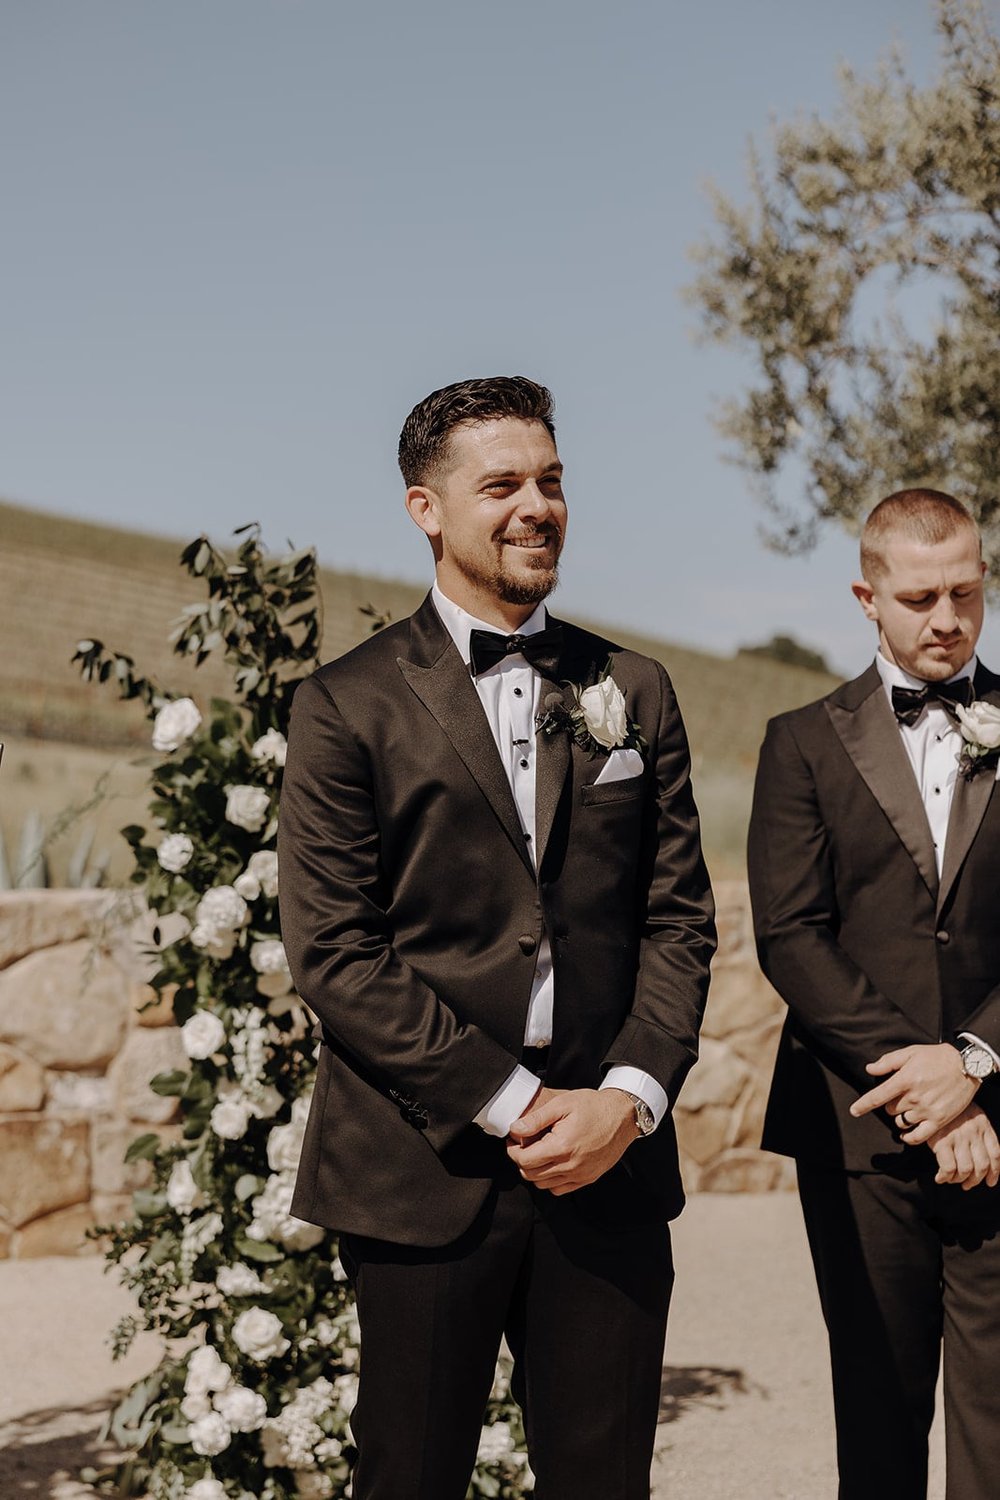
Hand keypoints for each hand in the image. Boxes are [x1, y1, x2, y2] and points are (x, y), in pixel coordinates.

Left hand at [506, 1088, 637, 1195]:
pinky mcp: (588, 1178)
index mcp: (562, 1147)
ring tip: (537, 1153)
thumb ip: (536, 1119)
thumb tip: (515, 1129)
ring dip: (535, 1172)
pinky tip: (552, 1163)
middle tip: (521, 1145)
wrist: (624, 1116)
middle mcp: (571, 1166)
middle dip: (521, 1161)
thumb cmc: (594, 1106)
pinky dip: (551, 1180)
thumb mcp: (562, 1104)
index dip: (512, 1151)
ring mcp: (581, 1175)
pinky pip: (560, 1189)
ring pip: (543, 1185)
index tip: (513, 1140)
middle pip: (531, 1175)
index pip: (524, 1160)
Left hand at [849, 1043, 977, 1141]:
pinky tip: (906, 1133)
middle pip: (890, 1109)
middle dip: (890, 1103)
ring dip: (901, 1116)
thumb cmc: (936, 1057)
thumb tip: (869, 1069)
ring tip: (909, 1107)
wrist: (966, 1065)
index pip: (877, 1096)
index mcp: (905, 1080)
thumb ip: (888, 1062)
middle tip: (901, 1095)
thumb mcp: (910, 1053)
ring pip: (902, 1121)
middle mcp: (914, 1097)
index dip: (863, 1105)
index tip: (854, 1111)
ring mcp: (927, 1110)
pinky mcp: (939, 1120)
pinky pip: (918, 1136)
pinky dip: (909, 1137)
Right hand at [928, 1104, 999, 1189]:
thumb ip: (978, 1131)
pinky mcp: (941, 1141)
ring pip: (966, 1170)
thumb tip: (985, 1157)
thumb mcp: (970, 1112)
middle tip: (967, 1185)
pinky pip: (948, 1168)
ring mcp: (958, 1137)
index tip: (990, 1182)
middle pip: (982, 1166)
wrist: (930, 1091)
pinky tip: (940, 1177)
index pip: (995, 1154)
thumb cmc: (948, 1105)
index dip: (995, 1172)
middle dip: (975, 1180)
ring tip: (952, 1179)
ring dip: (959, 1180)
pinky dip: (945, 1177)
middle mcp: (973, 1132)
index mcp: (983, 1125)